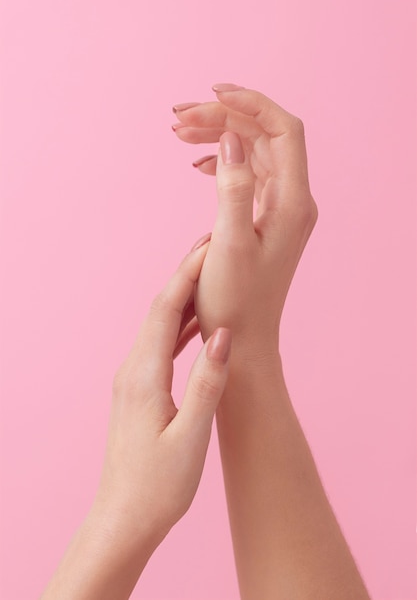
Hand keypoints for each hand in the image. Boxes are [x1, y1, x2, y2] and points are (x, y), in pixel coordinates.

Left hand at [93, 237, 231, 545]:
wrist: (124, 517)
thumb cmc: (159, 485)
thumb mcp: (191, 437)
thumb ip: (207, 384)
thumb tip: (223, 335)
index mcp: (144, 375)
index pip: (166, 309)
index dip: (188, 274)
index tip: (211, 246)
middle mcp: (132, 369)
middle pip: (159, 308)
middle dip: (186, 275)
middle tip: (215, 248)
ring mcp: (132, 378)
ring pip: (159, 325)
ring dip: (184, 299)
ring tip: (212, 277)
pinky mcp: (138, 389)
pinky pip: (160, 345)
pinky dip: (180, 327)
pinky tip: (199, 326)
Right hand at [173, 85, 317, 356]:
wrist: (243, 339)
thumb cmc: (234, 301)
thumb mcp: (229, 243)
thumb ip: (233, 187)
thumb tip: (231, 137)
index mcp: (293, 202)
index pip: (283, 130)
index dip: (251, 103)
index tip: (211, 93)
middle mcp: (293, 201)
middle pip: (263, 137)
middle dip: (223, 119)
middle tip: (179, 117)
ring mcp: (280, 210)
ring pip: (253, 154)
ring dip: (219, 137)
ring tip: (179, 132)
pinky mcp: (265, 220)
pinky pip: (248, 175)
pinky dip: (222, 162)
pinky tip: (198, 163)